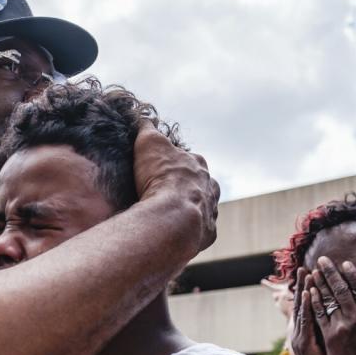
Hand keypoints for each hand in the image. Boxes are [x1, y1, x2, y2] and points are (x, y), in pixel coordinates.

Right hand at [133, 120, 219, 250]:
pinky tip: (173, 233)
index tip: (159, 169)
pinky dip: (188, 231)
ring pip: (202, 207)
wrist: (173, 218)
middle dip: (185, 187)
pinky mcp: (207, 233)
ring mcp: (211, 211)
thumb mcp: (149, 143)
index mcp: (198, 164)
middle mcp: (210, 186)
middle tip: (163, 194)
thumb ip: (147, 130)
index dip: (172, 163)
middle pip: (199, 184)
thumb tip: (144, 120)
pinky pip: (199, 231)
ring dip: (189, 209)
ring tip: (168, 215)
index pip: (187, 159)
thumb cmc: (161, 178)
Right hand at [291, 267, 333, 354]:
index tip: (315, 272)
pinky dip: (305, 306)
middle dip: (306, 283)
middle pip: (304, 302)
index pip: (309, 305)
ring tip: (306, 272)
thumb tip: (341, 318)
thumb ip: (331, 332)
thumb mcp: (327, 348)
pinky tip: (306, 293)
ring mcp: (302, 335)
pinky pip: (306, 321)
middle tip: (306, 266)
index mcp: (308, 331)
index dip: (311, 288)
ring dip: (304, 288)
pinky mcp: (306, 342)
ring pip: (303, 307)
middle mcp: (302, 330)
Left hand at [309, 257, 355, 354]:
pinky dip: (313, 301)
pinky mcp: (328, 335)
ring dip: (320, 283)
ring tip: (314, 270)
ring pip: (328, 299)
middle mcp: (355, 318)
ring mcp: (339, 326)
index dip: (352, 275)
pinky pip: (319, 314)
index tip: (345, 264)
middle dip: (331, 273)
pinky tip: (308, 291)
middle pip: (341, 290)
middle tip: (323, 259)